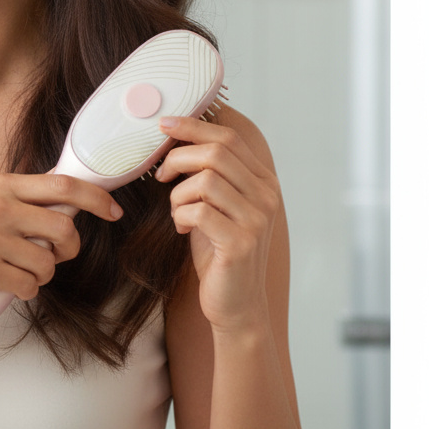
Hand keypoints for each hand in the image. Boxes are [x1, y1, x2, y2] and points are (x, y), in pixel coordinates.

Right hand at [0, 173, 122, 310]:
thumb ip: (19, 199)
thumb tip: (67, 205)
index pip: (62, 185)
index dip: (96, 198)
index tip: (113, 210)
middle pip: (64, 228)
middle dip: (69, 248)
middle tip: (58, 254)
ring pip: (48, 262)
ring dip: (42, 273)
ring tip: (19, 270)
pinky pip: (29, 286)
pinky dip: (25, 290)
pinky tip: (6, 283)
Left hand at [154, 115, 281, 334]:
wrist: (235, 303)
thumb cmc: (218, 250)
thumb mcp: (216, 204)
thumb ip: (208, 173)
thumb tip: (175, 136)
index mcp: (263, 181)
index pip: (229, 138)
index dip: (193, 126)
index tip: (163, 124)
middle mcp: (267, 196)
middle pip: (216, 153)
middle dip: (177, 158)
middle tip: (161, 176)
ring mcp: (256, 220)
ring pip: (204, 181)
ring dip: (178, 195)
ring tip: (178, 213)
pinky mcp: (240, 243)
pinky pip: (197, 211)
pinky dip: (180, 216)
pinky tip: (184, 230)